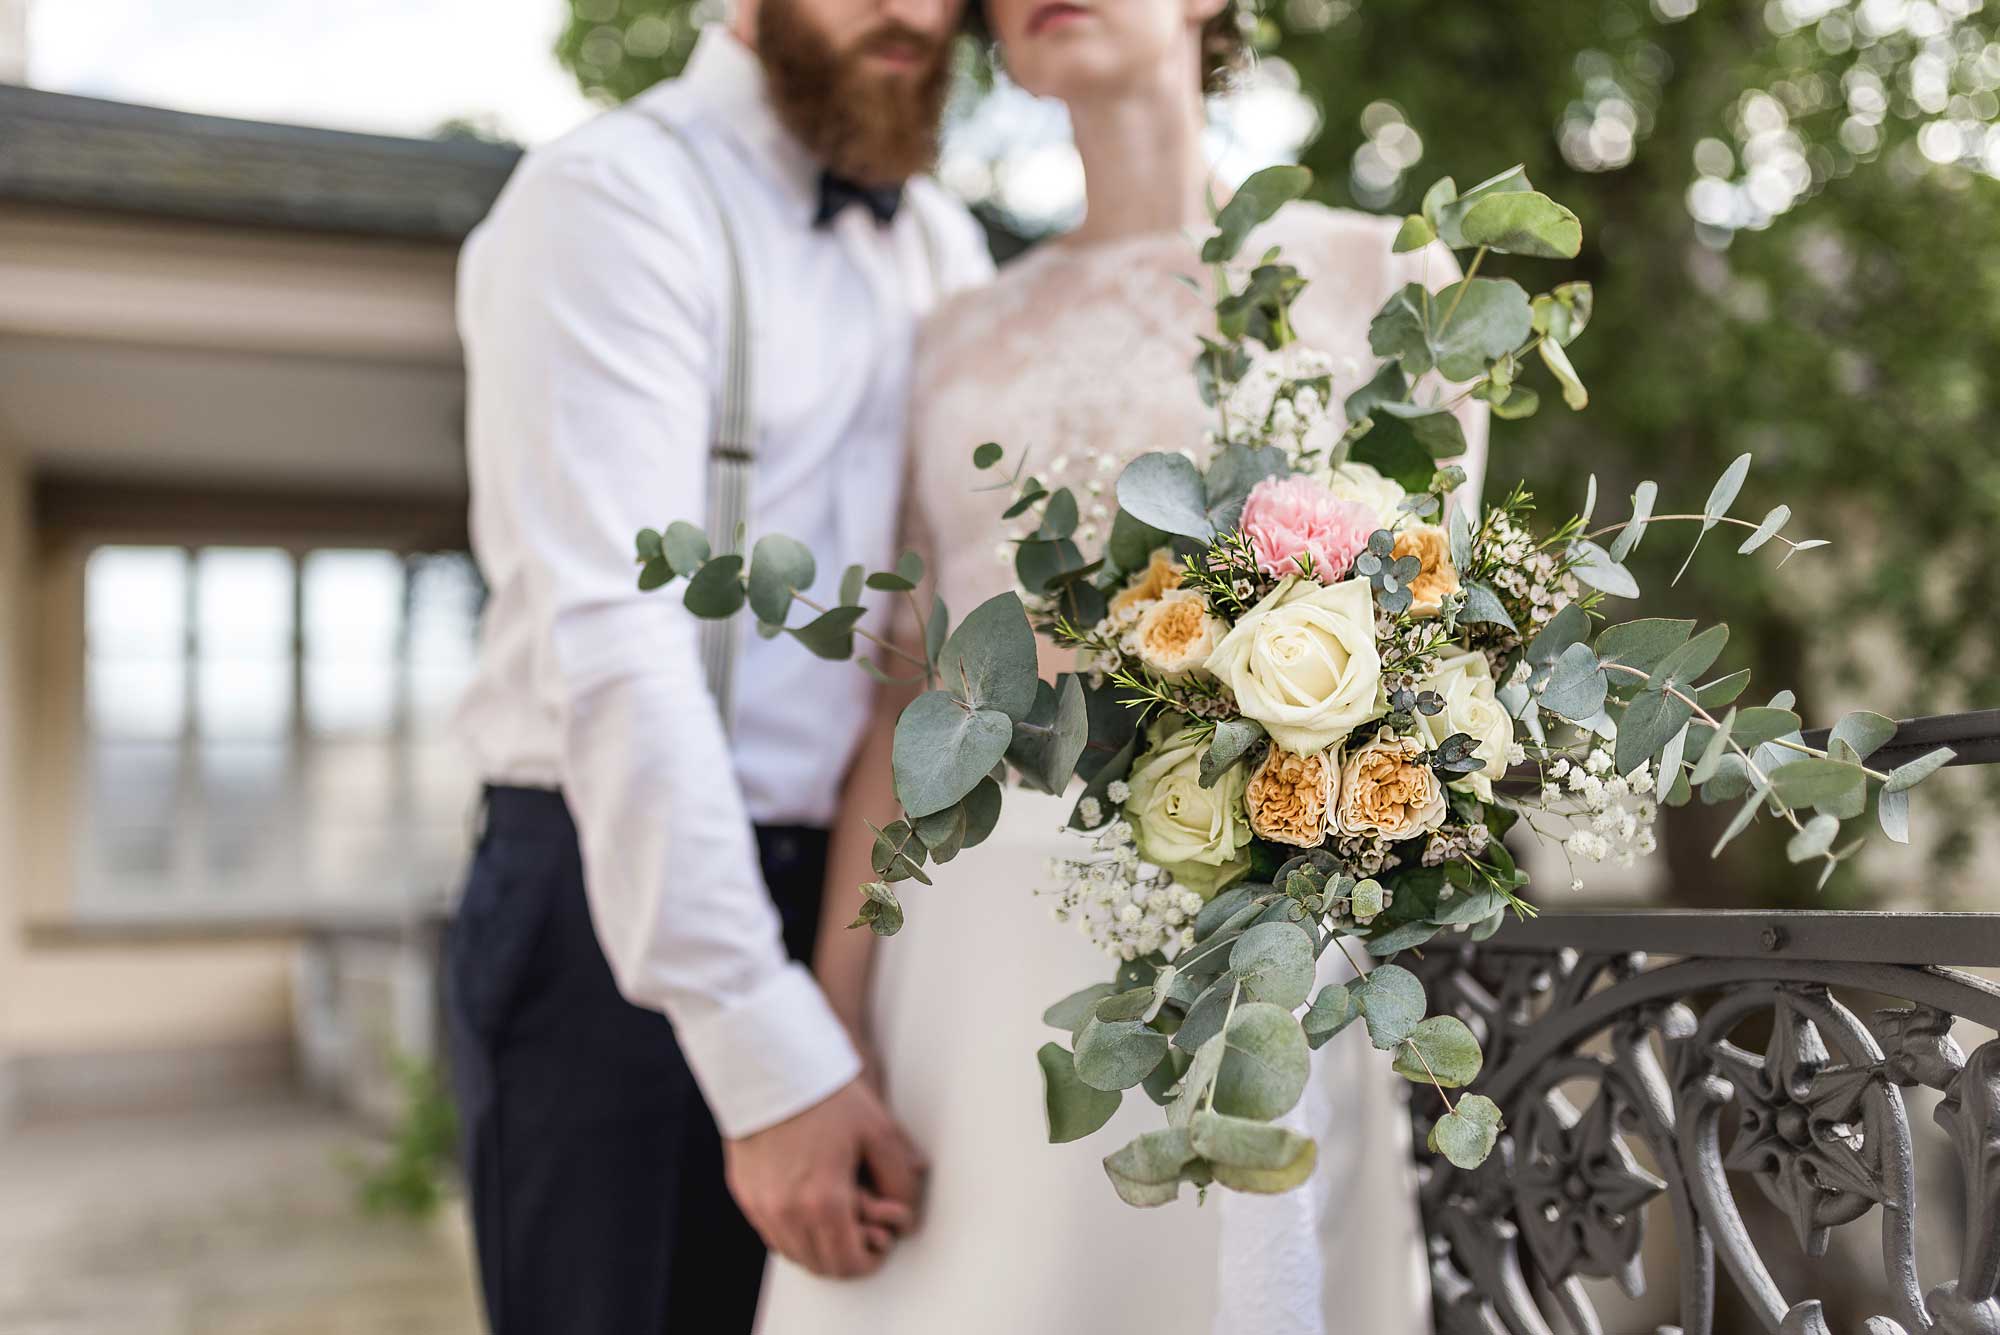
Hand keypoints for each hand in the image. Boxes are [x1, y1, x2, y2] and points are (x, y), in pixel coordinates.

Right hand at [723, 1077, 927, 1278]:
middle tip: (866, 1233)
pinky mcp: (745, 1194)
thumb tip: (908, 1217)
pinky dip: (796, 1233)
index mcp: (823, 1202)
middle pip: (822, 1266)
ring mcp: (761, 1207)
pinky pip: (773, 1234)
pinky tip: (812, 1207)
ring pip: (795, 1254)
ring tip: (841, 1218)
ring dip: (821, 1248)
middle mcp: (786, 1214)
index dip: (871, 1261)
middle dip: (849, 1257)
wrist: (769, 1065)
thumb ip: (899, 1179)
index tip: (883, 1243)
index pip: (849, 1263)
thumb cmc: (826, 1095)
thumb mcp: (878, 1131)